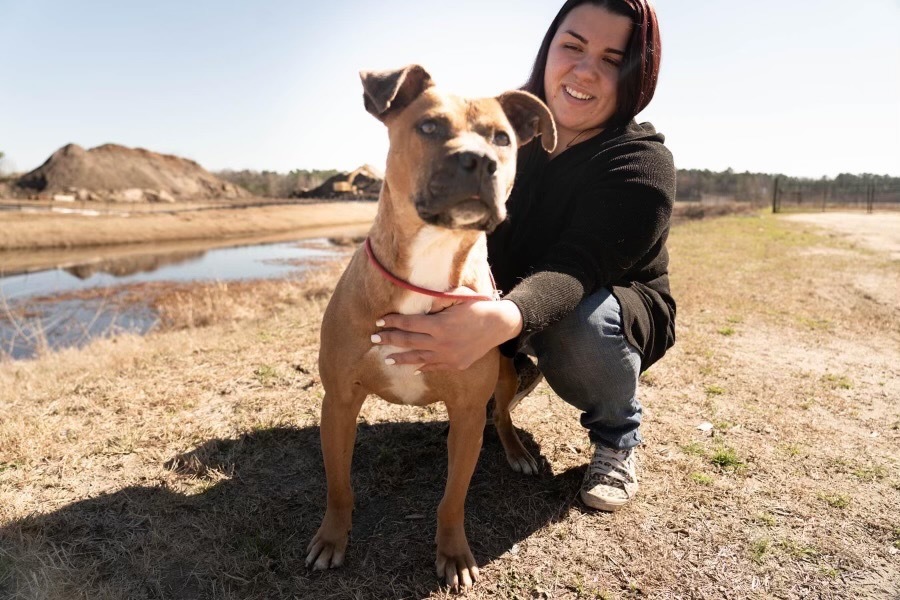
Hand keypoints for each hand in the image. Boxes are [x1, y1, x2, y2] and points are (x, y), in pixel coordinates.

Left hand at [373, 295, 522, 371]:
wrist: (499, 325)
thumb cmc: (477, 306)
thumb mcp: (458, 297)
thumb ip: (437, 299)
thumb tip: (419, 299)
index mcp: (439, 325)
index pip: (409, 324)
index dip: (392, 322)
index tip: (380, 321)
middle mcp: (441, 343)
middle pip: (408, 341)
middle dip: (389, 339)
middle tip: (373, 339)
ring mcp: (448, 356)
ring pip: (418, 358)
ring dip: (400, 358)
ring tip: (387, 359)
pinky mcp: (455, 364)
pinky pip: (434, 366)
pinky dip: (422, 367)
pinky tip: (412, 367)